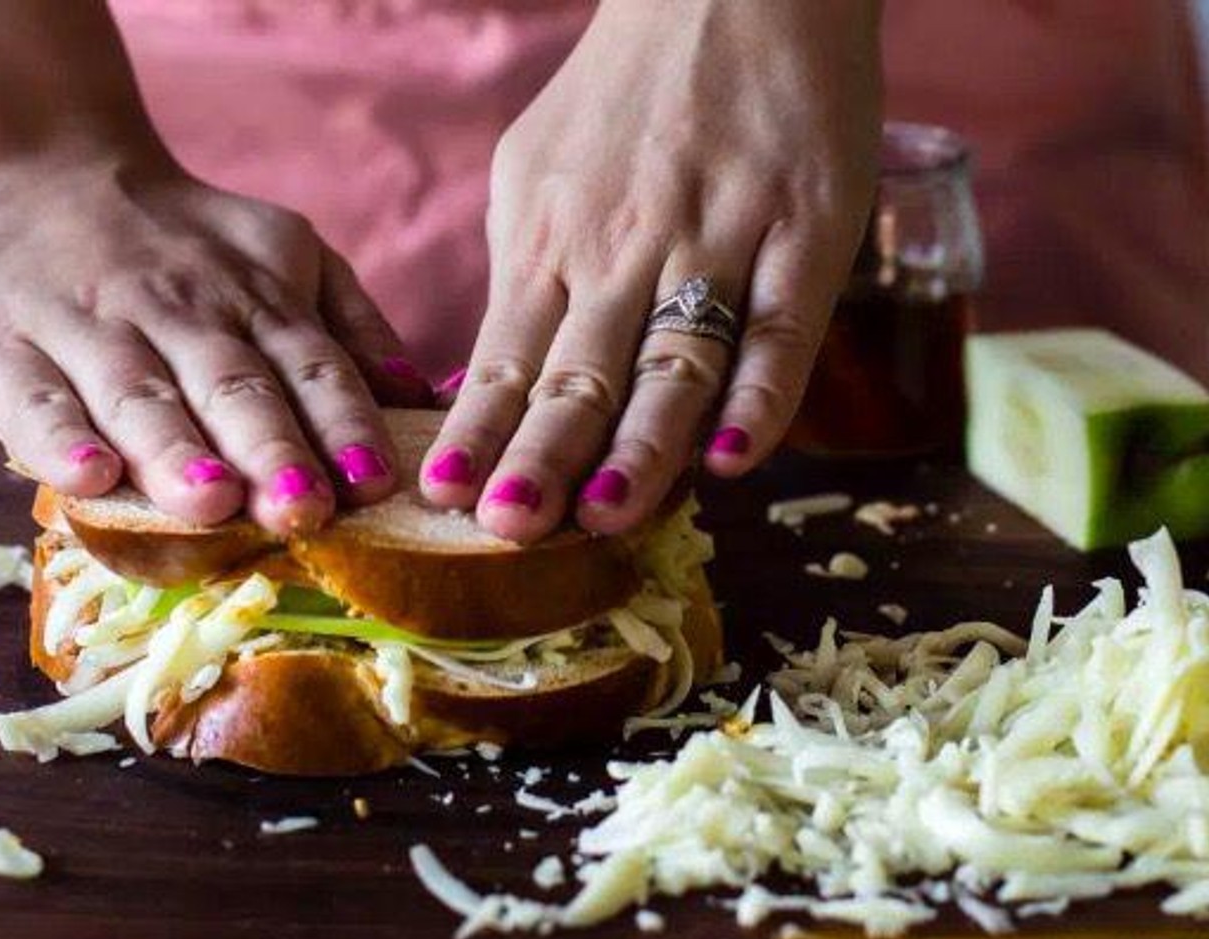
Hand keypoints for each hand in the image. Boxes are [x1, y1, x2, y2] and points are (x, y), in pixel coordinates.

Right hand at [0, 149, 430, 531]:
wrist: (27, 162)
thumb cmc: (177, 240)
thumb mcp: (281, 250)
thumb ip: (349, 321)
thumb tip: (419, 393)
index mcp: (254, 299)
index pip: (310, 367)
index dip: (343, 424)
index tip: (375, 483)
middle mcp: (178, 314)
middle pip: (233, 386)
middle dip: (272, 449)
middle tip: (305, 508)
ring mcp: (89, 331)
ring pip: (141, 396)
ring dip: (177, 451)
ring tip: (211, 500)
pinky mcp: (3, 353)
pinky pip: (37, 400)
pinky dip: (61, 439)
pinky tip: (91, 478)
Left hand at [422, 0, 881, 540]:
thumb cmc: (627, 95)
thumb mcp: (536, 171)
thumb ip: (522, 274)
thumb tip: (488, 377)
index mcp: (552, 237)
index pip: (508, 356)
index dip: (478, 432)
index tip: (445, 497)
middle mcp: (625, 246)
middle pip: (581, 371)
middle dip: (541, 457)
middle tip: (509, 528)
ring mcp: (718, 237)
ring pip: (674, 360)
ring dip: (641, 446)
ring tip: (605, 517)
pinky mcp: (807, 229)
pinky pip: (782, 327)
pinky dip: (763, 396)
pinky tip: (738, 458)